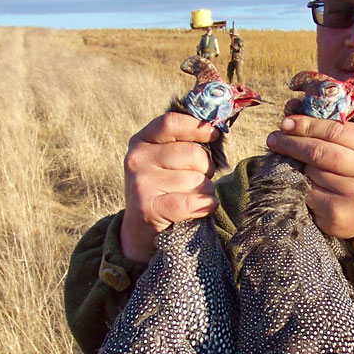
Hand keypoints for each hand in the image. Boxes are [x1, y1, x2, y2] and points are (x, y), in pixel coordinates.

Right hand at [120, 112, 221, 261]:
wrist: (140, 230)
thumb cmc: (163, 190)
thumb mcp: (165, 161)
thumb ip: (184, 143)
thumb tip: (216, 129)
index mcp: (141, 141)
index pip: (172, 123)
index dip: (198, 128)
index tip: (214, 135)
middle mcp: (137, 159)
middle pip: (193, 154)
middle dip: (206, 169)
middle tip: (196, 181)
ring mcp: (141, 183)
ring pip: (197, 180)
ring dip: (204, 192)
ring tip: (190, 198)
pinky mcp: (148, 207)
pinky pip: (192, 201)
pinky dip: (204, 206)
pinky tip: (200, 209)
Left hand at [266, 114, 353, 238]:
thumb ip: (334, 129)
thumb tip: (292, 112)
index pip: (335, 130)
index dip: (307, 125)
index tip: (286, 122)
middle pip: (320, 151)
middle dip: (293, 143)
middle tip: (274, 139)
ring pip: (311, 172)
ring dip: (300, 167)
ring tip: (298, 166)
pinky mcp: (337, 214)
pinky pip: (308, 193)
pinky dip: (302, 186)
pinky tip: (304, 185)